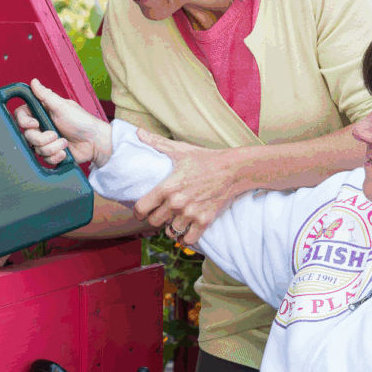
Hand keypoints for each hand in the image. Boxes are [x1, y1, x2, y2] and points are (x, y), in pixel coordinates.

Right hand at [13, 79, 112, 166]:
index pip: (21, 116)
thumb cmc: (81, 121)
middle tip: (55, 135)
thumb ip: (46, 96)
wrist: (95, 142)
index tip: (35, 124)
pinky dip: (56, 157)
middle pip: (27, 136)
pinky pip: (45, 159)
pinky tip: (65, 152)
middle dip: (42, 139)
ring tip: (65, 143)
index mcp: (42, 113)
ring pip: (36, 149)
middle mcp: (42, 127)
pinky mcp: (52, 153)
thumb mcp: (63, 107)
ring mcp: (46, 141)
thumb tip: (33, 81)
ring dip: (52, 148)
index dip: (24, 122)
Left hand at [132, 129, 241, 244]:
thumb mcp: (179, 150)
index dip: (138, 211)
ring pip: (170, 232)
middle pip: (154, 222)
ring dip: (170, 228)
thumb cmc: (205, 158)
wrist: (233, 169)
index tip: (141, 211)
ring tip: (173, 222)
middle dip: (154, 219)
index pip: (141, 208)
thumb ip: (156, 143)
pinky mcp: (205, 221)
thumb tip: (137, 132)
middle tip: (159, 214)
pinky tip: (185, 232)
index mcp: (167, 187)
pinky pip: (189, 239)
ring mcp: (191, 213)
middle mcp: (177, 203)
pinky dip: (185, 238)